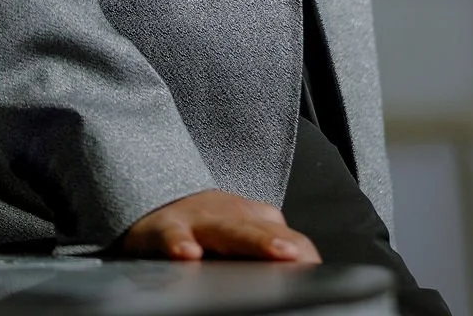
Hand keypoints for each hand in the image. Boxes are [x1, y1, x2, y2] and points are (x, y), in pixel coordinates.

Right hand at [114, 188, 321, 262]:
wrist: (156, 201)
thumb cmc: (207, 225)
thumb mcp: (241, 229)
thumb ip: (269, 240)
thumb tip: (306, 266)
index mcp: (253, 221)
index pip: (288, 238)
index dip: (303, 253)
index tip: (316, 270)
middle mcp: (230, 217)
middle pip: (263, 231)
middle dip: (285, 244)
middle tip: (303, 259)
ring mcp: (200, 221)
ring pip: (228, 230)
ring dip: (252, 241)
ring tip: (276, 253)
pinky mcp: (167, 228)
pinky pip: (174, 234)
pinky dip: (180, 243)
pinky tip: (188, 253)